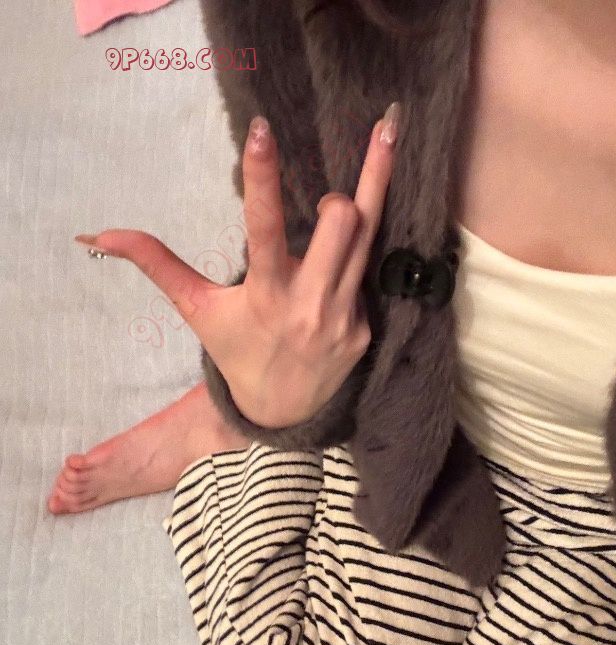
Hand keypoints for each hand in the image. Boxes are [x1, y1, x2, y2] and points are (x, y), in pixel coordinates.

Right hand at [75, 103, 400, 428]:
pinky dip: (353, 263)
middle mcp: (309, 305)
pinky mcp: (365, 327)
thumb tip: (98, 235)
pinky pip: (368, 273)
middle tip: (325, 204)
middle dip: (335, 201)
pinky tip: (343, 274)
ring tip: (386, 134)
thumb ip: (158, 265)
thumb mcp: (198, 310)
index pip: (262, 230)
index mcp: (265, 296)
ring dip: (374, 186)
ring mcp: (343, 317)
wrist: (281, 412)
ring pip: (370, 237)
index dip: (262, 178)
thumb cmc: (236, 351)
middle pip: (340, 224)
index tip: (261, 130)